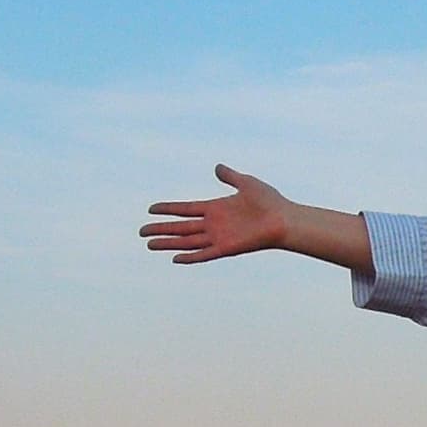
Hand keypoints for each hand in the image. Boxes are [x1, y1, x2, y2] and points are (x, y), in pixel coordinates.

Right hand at [142, 165, 295, 264]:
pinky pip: (204, 254)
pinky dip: (190, 257)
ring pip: (187, 241)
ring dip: (168, 243)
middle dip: (161, 229)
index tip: (151, 209)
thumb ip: (230, 176)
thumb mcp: (247, 183)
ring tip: (149, 245)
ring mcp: (219, 237)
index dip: (168, 209)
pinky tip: (175, 258)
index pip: (186, 208)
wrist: (285, 219)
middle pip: (181, 227)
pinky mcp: (227, 248)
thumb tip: (217, 167)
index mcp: (216, 208)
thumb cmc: (270, 201)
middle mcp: (214, 224)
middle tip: (141, 232)